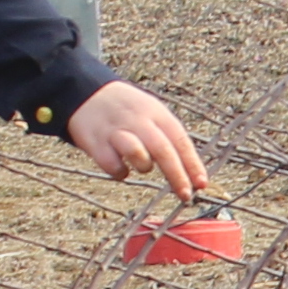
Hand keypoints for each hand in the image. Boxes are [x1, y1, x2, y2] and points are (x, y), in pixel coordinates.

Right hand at [64, 79, 205, 194]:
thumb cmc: (127, 110)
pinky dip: (119, 172)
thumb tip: (193, 173)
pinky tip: (119, 167)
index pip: (180, 140)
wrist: (86, 93)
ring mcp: (116, 130)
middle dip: (177, 175)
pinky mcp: (95, 141)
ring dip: (144, 165)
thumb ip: (170, 138)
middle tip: (185, 195)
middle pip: (162, 149)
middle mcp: (137, 120)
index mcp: (156, 113)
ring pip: (137, 152)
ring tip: (141, 166)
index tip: (201, 184)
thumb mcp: (152, 112)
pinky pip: (112, 164)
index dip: (192, 163)